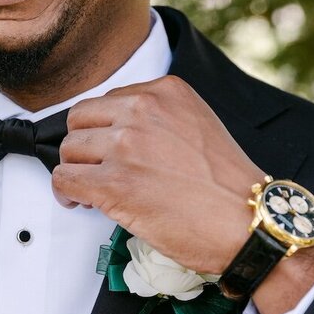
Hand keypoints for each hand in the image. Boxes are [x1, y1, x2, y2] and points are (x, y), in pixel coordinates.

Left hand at [53, 76, 262, 275]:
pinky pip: (65, 180)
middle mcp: (142, 110)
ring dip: (76, 171)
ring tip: (93, 191)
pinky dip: (66, 194)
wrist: (248, 222)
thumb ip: (157, 118)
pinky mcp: (113, 183)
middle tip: (97, 171)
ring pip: (68, 150)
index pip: (106, 101)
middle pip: (79, 120)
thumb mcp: (196, 124)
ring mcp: (126, 146)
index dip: (103, 131)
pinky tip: (83, 203)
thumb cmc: (226, 185)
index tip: (111, 151)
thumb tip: (116, 134)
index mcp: (164, 91)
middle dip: (84, 148)